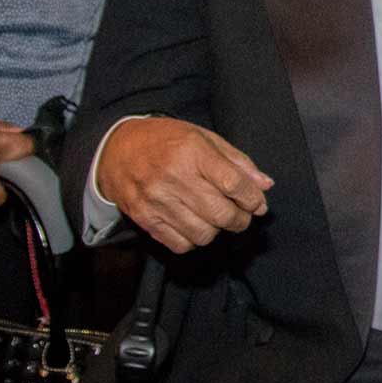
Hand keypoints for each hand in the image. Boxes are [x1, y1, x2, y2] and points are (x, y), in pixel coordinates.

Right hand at [96, 117, 272, 253]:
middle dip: (241, 220)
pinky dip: (194, 240)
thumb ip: (237, 162)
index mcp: (193, 151)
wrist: (116, 150)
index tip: (258, 203)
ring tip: (215, 217)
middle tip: (241, 215)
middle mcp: (174, 177)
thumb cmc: (166, 141)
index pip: (233, 183)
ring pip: (204, 234)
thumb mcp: (204, 138)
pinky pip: (181, 245)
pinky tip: (194, 224)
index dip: (252, 199)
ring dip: (217, 230)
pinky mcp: (145, 219)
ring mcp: (157, 200)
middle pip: (221, 214)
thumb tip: (265, 185)